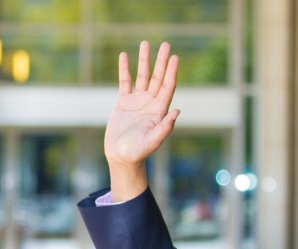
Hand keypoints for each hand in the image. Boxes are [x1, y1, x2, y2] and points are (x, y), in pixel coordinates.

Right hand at [104, 41, 179, 200]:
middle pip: (158, 77)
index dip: (171, 72)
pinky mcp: (124, 102)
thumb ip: (164, 128)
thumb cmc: (137, 152)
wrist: (121, 156)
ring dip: (144, 60)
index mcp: (159, 111)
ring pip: (143, 76)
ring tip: (145, 44)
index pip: (168, 87)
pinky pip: (125, 81)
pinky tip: (124, 56)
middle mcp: (150, 103)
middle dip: (161, 61)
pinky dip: (124, 69)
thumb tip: (177, 112)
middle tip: (165, 44)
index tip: (175, 57)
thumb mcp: (152, 141)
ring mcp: (137, 101)